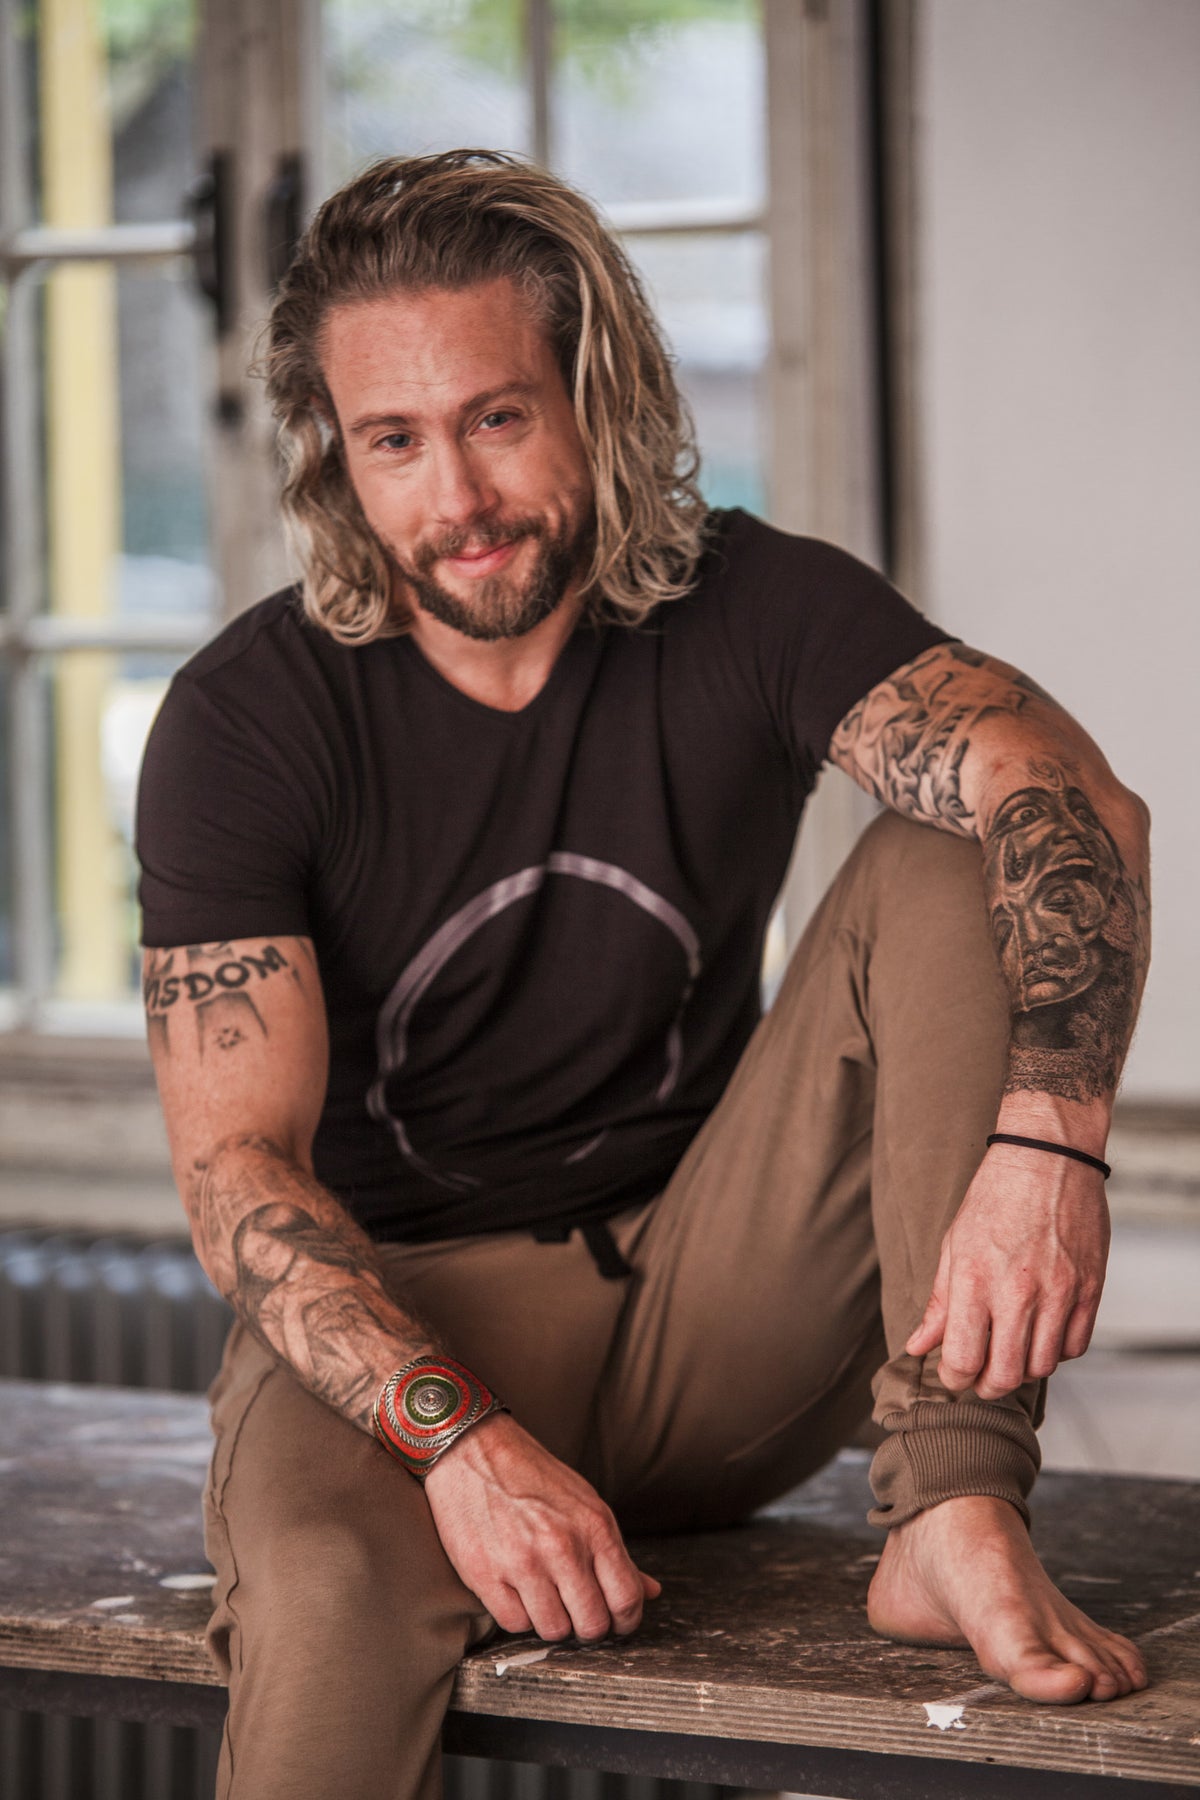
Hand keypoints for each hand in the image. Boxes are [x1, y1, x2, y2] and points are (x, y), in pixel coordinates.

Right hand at [423, 1411, 660, 1640]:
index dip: (625, 1620)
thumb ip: (616, 1553)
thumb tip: (650, 1591)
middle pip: (592, 1624)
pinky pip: (514, 1624)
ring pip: (553, 1630)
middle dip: (588, 1625)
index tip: (615, 1621)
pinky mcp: (484, 1575)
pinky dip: (518, 1615)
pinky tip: (516, 1590)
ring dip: (551, 1620)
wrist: (474, 1450)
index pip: (627, 1598)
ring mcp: (522, 1563)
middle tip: (576, 1610)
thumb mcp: (585, 1503)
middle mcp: (562, 1546)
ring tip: (543, 1594)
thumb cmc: (533, 1476)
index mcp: (594, 1526)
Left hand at [905, 1143, 1110, 1399]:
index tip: (953, 1375)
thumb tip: (919, 1346)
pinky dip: (1056, 1351)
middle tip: (981, 1377)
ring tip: (1011, 1350)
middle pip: (1006, 1375)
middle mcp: (1019, 1291)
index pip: (963, 1359)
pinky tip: (1041, 1333)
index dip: (955, 1378)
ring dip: (1023, 1369)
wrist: (1048, 1158)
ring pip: (1042, 1366)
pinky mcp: (1090, 1288)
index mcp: (976, 1279)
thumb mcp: (954, 1244)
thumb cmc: (995, 1197)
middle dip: (988, 1386)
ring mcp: (1059, 1291)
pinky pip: (1075, 1346)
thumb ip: (939, 1302)